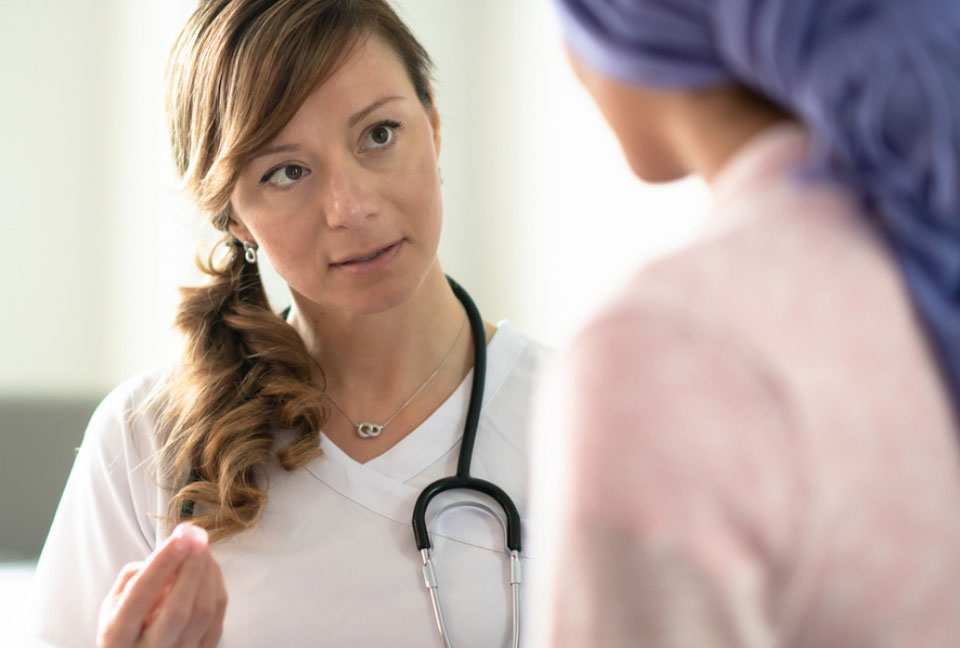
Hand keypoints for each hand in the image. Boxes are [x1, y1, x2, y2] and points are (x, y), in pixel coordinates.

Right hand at [97, 523, 227, 647]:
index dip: (162, 564)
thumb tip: (169, 551)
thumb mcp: (114, 603)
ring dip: (208, 575)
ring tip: (202, 550)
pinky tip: (209, 571)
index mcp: (116, 637)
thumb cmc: (125, 626)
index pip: (140, 597)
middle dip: (191, 569)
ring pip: (202, 614)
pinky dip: (216, 589)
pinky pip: (217, 620)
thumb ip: (135, 577)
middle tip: (197, 539)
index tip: (179, 537)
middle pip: (177, 611)